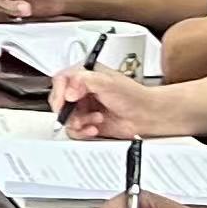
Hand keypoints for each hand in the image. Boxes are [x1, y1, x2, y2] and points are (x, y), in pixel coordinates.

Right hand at [54, 68, 175, 140]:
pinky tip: (94, 128)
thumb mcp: (108, 82)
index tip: (64, 101)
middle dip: (68, 110)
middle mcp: (82, 91)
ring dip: (79, 121)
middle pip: (60, 101)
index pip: (61, 81)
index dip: (59, 91)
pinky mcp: (87, 123)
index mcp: (85, 76)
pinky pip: (74, 130)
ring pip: (66, 118)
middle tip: (75, 114)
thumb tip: (68, 91)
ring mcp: (84, 108)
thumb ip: (84, 81)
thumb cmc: (133, 95)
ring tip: (95, 119)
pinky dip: (82, 131)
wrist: (146, 115)